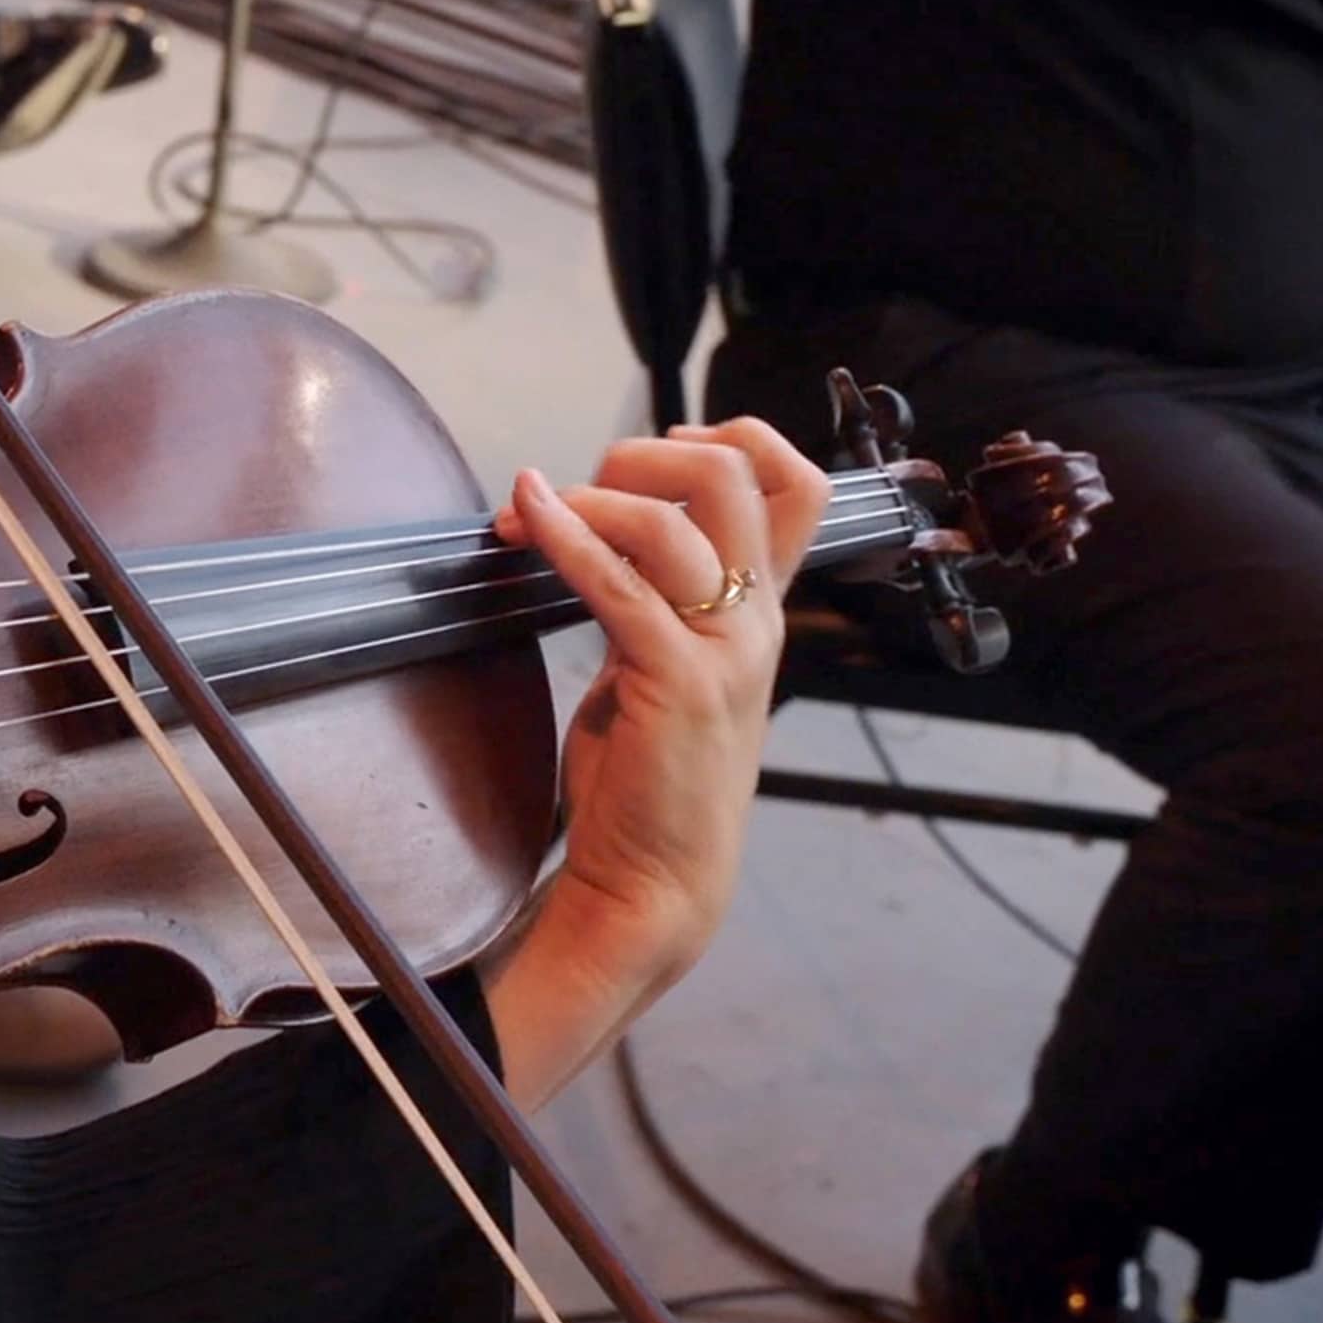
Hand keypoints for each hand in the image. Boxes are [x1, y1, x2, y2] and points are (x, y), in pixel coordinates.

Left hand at [491, 418, 830, 993]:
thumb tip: (597, 530)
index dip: (735, 439)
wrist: (655, 883)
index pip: (798, 486)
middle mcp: (756, 622)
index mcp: (761, 613)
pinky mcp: (674, 683)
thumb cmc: (647, 779)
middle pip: (735, 477)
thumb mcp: (664, 668)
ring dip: (586, 500)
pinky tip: (524, 517)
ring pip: (669, 522)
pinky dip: (563, 536)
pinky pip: (618, 584)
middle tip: (581, 486)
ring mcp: (723, 651)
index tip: (658, 448)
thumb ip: (655, 602)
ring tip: (526, 516)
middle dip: (644, 456)